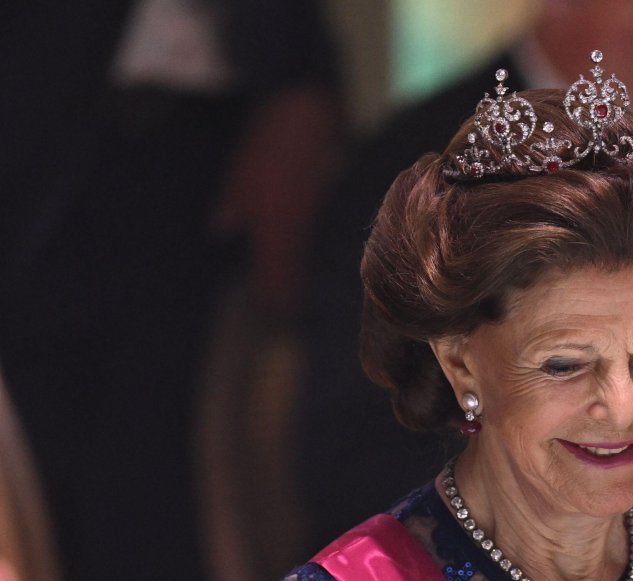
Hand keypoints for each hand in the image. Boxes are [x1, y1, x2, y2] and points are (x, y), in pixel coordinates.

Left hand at [213, 85, 342, 323]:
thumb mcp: (240, 173)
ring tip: (298, 298)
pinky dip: (307, 254)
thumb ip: (232, 205)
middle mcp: (296, 227)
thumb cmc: (269, 144)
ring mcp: (311, 216)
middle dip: (290, 294)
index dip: (273, 293)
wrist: (307, 117)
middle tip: (289, 319)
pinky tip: (305, 259)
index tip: (275, 316)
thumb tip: (220, 233)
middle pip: (293, 269)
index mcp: (274, 224)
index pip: (273, 269)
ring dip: (300, 277)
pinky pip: (312, 239)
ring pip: (304, 256)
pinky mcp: (318, 203)